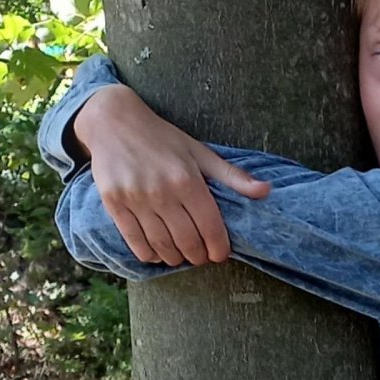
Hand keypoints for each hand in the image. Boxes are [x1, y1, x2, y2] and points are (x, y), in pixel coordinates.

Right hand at [72, 83, 270, 265]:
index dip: (218, 247)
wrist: (113, 121)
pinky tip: (157, 253)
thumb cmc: (161, 138)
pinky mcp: (114, 204)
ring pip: (162, 246)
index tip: (220, 254)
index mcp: (187, 179)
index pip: (210, 226)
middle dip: (198, 256)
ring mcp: (136, 199)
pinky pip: (136, 242)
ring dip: (175, 258)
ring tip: (181, 255)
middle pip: (187, 242)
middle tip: (201, 257)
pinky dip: (149, 255)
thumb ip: (232, 176)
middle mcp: (162, 192)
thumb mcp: (199, 152)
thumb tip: (266, 191)